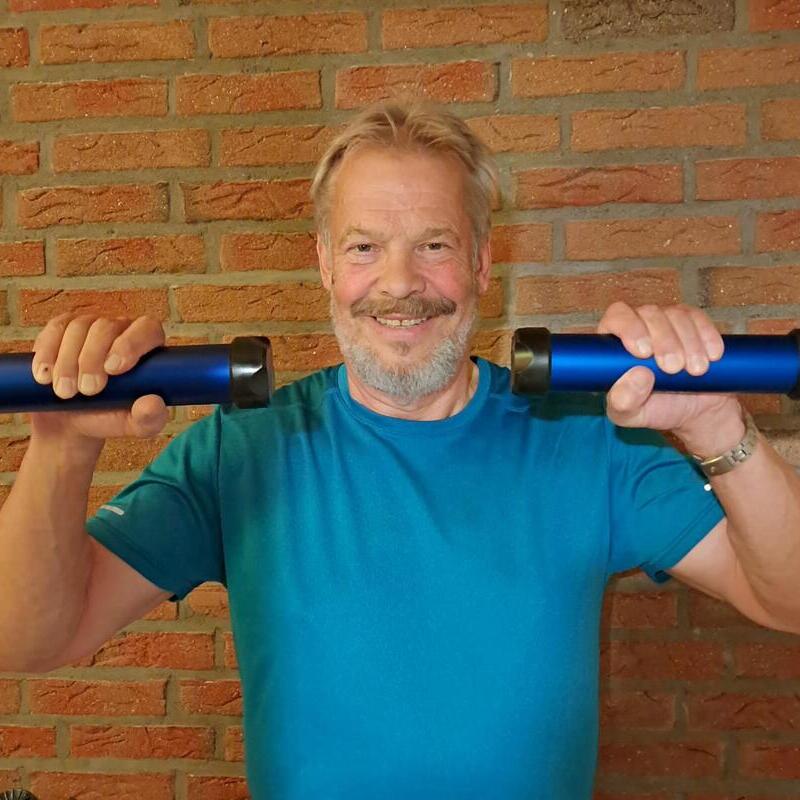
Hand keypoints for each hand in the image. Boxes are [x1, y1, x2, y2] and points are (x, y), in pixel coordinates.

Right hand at [28, 313, 168, 446]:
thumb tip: (153, 404)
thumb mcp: (133, 425)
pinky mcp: (60, 330)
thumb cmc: (109, 417)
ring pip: (78, 327)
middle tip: (87, 391)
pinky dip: (47, 353)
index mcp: (146, 345)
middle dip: (92, 359)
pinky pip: (54, 330)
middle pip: (106, 327)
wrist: (71, 420)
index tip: (113, 370)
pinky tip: (44, 376)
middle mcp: (120, 329)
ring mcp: (89, 326)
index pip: (146, 329)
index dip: (130, 344)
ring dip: (68, 362)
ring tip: (66, 392)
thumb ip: (149, 418)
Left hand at [597, 302, 744, 454]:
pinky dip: (707, 336)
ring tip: (695, 370)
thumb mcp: (630, 415)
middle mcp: (640, 325)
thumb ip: (623, 400)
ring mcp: (668, 321)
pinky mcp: (694, 324)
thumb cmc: (654, 409)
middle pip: (649, 313)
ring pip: (676, 315)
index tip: (644, 353)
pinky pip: (700, 319)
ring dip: (688, 342)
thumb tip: (638, 374)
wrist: (693, 412)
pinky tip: (712, 356)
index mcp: (615, 343)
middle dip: (664, 341)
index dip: (629, 328)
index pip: (616, 317)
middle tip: (673, 368)